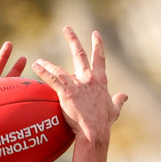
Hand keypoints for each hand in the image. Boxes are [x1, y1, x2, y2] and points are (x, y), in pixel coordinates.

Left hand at [32, 27, 126, 145]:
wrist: (94, 132)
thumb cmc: (104, 124)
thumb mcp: (114, 110)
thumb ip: (118, 101)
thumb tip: (124, 96)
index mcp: (100, 81)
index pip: (99, 59)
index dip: (97, 46)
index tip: (95, 34)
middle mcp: (88, 79)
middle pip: (79, 55)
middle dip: (73, 40)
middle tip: (66, 29)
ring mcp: (77, 85)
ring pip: (59, 70)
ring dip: (48, 64)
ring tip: (39, 61)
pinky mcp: (66, 92)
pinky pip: (52, 79)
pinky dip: (43, 72)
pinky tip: (35, 66)